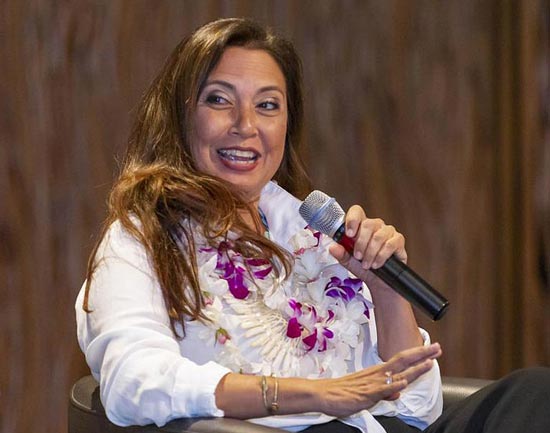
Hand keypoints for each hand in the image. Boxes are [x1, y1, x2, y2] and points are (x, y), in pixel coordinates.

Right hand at [313, 343, 441, 417]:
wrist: (323, 393)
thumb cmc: (343, 392)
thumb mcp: (367, 391)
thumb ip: (384, 392)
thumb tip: (398, 391)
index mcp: (377, 372)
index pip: (402, 361)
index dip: (417, 355)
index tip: (431, 350)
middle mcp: (377, 374)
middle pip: (403, 361)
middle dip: (422, 355)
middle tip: (437, 348)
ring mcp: (372, 383)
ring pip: (397, 373)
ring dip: (414, 368)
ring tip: (429, 363)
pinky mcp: (366, 394)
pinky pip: (381, 390)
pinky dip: (393, 386)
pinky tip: (403, 383)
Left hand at [329, 205, 406, 282]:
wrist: (380, 283)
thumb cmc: (365, 268)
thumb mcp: (349, 263)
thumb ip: (341, 254)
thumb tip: (333, 247)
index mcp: (361, 226)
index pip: (357, 212)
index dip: (352, 219)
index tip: (349, 234)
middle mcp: (376, 226)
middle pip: (368, 224)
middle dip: (361, 243)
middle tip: (357, 256)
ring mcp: (388, 232)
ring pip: (378, 236)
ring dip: (370, 253)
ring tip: (366, 265)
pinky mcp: (398, 241)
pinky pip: (390, 244)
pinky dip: (381, 256)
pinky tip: (376, 264)